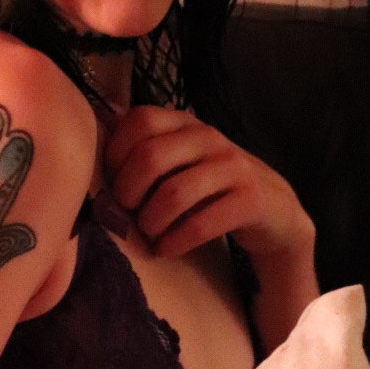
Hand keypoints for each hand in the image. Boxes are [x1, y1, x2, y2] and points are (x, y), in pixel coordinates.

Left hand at [102, 105, 313, 271]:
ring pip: (174, 193)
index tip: (113, 182)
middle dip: (128, 192)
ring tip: (148, 233)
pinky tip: (167, 249)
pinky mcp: (250, 200)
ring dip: (151, 222)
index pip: (138, 121)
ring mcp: (233, 167)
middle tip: (126, 213)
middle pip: (150, 157)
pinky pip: (200, 223)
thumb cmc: (210, 186)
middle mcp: (209, 137)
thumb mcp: (178, 158)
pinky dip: (175, 241)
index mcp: (185, 123)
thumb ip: (142, 144)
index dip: (116, 154)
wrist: (272, 209)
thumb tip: (97, 119)